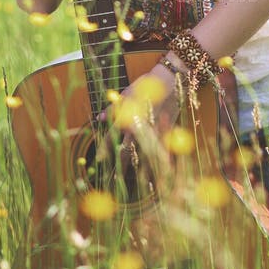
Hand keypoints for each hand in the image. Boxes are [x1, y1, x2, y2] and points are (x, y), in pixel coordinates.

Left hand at [100, 67, 180, 188]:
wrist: (170, 81)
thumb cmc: (147, 85)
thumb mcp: (126, 93)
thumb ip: (113, 108)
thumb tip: (100, 118)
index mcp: (126, 118)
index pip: (111, 137)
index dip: (103, 149)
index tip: (98, 161)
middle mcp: (138, 128)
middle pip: (125, 152)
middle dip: (119, 167)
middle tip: (113, 180)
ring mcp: (153, 132)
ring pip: (144, 156)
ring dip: (139, 171)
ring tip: (136, 186)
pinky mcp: (166, 132)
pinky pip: (163, 152)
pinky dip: (162, 165)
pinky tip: (162, 176)